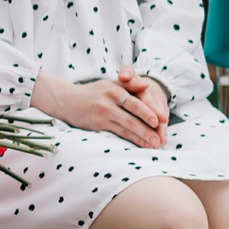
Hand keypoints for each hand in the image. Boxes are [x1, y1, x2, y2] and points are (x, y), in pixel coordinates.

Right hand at [34, 72, 167, 147]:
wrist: (66, 100)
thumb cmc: (92, 92)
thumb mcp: (110, 84)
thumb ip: (129, 84)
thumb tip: (147, 85)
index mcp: (114, 88)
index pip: (136, 101)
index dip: (150, 111)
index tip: (162, 121)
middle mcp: (109, 100)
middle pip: (133, 116)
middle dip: (148, 128)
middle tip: (161, 138)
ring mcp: (102, 113)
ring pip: (127, 126)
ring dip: (142, 136)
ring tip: (155, 144)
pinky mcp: (97, 124)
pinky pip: (118, 133)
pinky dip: (131, 139)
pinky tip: (141, 144)